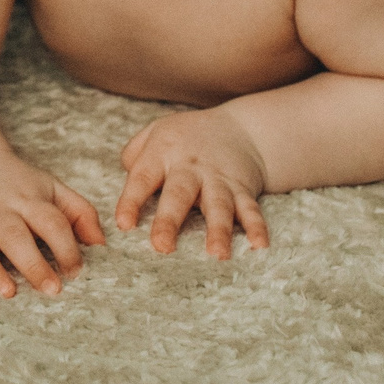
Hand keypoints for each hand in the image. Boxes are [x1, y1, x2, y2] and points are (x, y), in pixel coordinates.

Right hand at [0, 147, 103, 296]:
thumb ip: (78, 211)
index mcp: (28, 199)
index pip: (51, 222)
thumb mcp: (50, 187)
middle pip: (16, 234)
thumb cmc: (16, 183)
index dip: (66, 246)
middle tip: (51, 290)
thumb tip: (101, 244)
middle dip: (33, 262)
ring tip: (4, 292)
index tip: (77, 271)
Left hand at [116, 108, 270, 257]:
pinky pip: (250, 209)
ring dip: (218, 230)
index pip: (143, 177)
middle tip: (162, 247)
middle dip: (170, 221)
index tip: (124, 224)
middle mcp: (190, 167)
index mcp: (163, 153)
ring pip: (218, 205)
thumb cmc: (186, 138)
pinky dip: (256, 227)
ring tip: (217, 255)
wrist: (240, 128)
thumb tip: (125, 181)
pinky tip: (259, 246)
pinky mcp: (243, 189)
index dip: (132, 200)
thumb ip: (133, 155)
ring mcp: (218, 178)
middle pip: (179, 194)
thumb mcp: (155, 133)